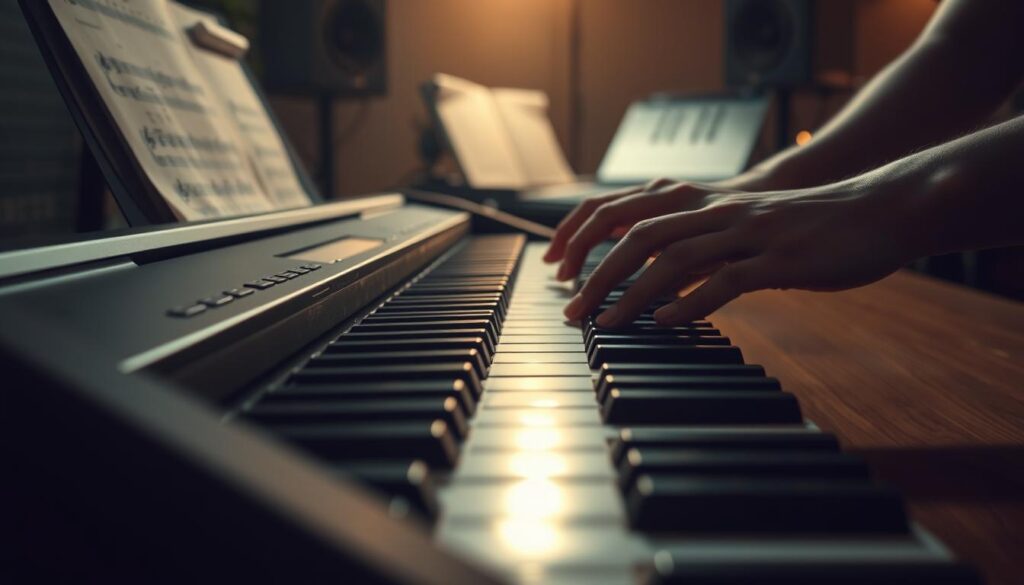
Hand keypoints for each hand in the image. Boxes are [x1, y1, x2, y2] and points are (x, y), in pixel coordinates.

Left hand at [562, 178, 921, 326]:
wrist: (877, 210)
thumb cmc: (808, 226)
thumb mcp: (745, 228)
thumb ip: (703, 246)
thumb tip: (659, 280)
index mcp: (707, 203)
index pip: (628, 211)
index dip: (587, 234)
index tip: (560, 267)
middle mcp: (720, 212)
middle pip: (640, 235)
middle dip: (597, 272)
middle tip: (571, 309)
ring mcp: (750, 233)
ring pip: (675, 258)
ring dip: (632, 292)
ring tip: (604, 322)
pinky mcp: (781, 259)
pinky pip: (727, 280)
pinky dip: (692, 302)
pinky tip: (665, 323)